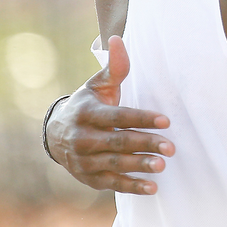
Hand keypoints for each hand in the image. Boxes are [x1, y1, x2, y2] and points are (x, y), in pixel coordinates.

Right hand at [45, 35, 174, 194]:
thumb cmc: (87, 105)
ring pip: (114, 165)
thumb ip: (114, 67)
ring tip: (162, 166)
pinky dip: (131, 186)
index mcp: (87, 114)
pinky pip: (111, 184)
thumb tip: (118, 39)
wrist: (55, 135)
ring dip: (139, 166)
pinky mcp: (88, 178)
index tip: (166, 121)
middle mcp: (82, 138)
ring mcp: (83, 161)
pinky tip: (152, 188)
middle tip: (171, 148)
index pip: (118, 117)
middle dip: (145, 144)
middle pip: (117, 143)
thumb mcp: (97, 86)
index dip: (141, 119)